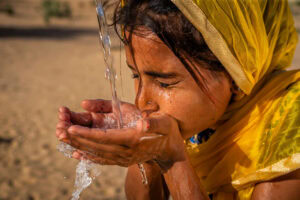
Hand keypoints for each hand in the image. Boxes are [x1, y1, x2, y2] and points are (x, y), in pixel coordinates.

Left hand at [57, 100, 185, 169]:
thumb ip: (155, 123)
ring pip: (96, 154)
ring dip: (79, 147)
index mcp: (133, 140)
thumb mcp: (165, 123)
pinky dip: (88, 157)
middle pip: (96, 146)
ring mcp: (123, 158)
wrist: (169, 151)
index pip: (106, 138)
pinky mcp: (121, 160)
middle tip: (59, 131)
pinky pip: (101, 160)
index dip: (87, 134)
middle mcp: (125, 152)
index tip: (71, 129)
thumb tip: (145, 123)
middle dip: (77, 139)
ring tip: (63, 140)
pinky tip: (77, 155)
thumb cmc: (167, 132)